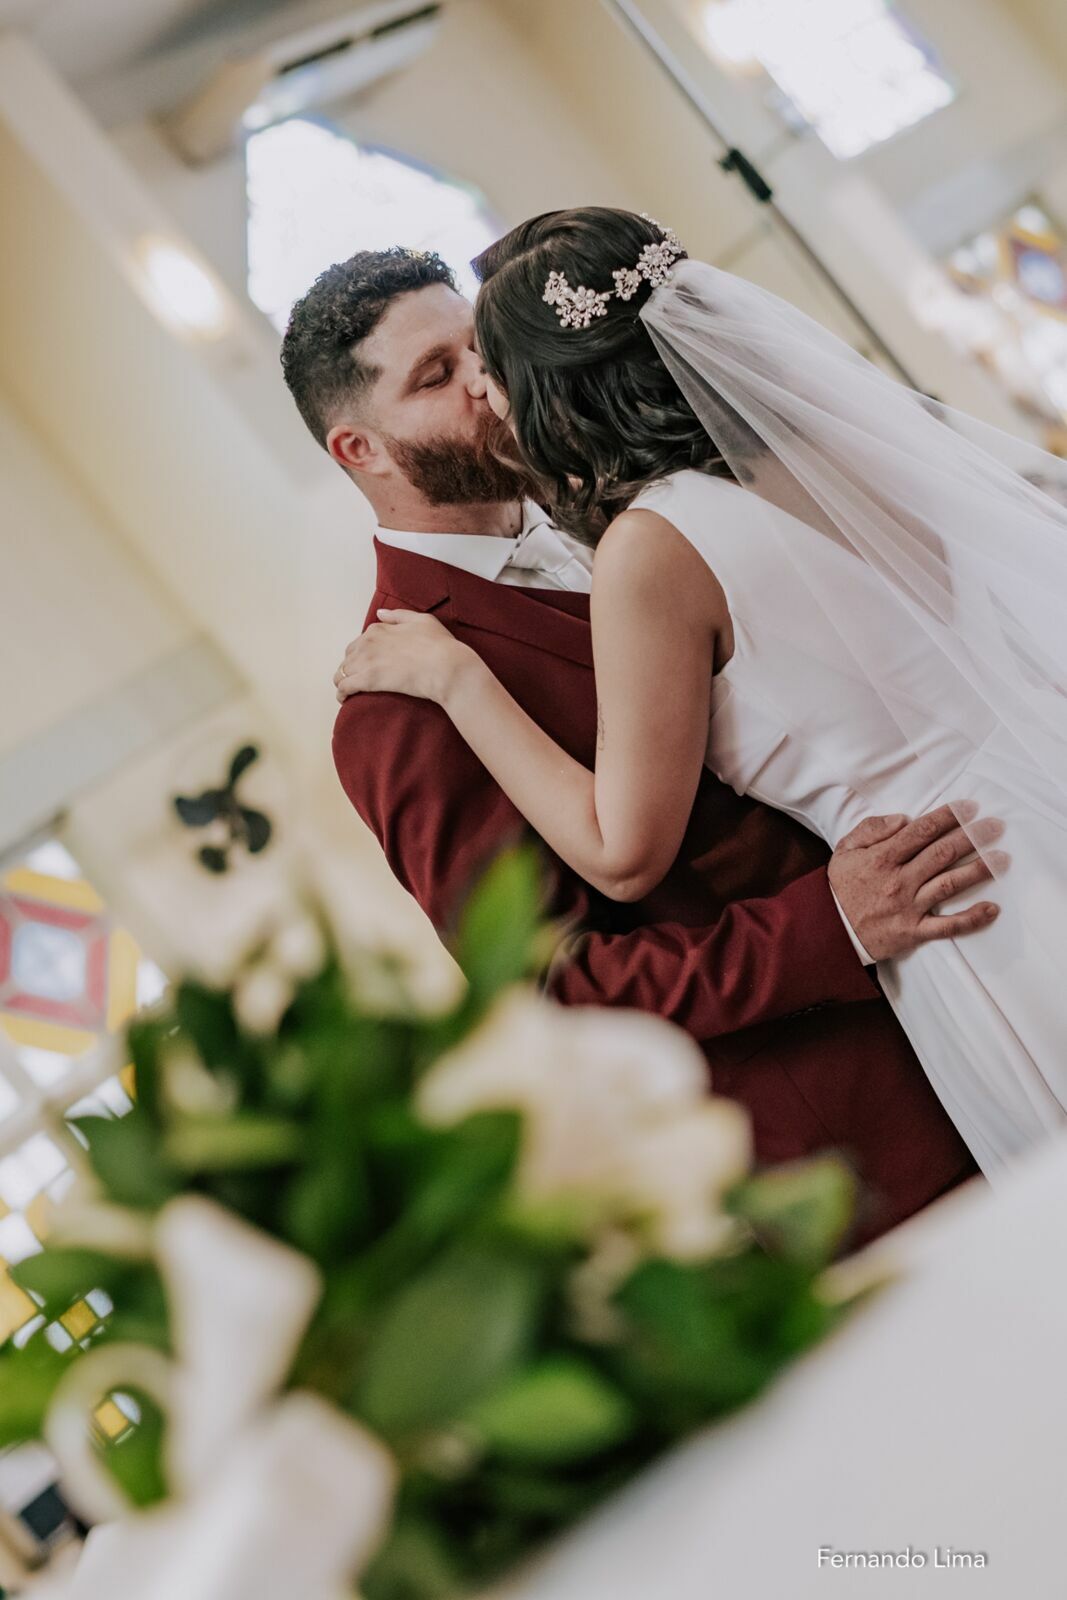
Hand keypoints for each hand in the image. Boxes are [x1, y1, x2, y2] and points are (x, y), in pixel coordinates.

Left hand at [334, 609, 477, 704]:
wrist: (446, 667)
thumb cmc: (440, 645)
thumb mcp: (422, 620)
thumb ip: (398, 615)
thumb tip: (380, 613)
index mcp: (379, 629)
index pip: (360, 642)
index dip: (362, 655)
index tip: (368, 664)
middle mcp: (368, 642)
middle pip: (349, 657)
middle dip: (351, 668)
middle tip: (359, 680)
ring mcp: (366, 661)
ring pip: (342, 672)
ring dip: (343, 681)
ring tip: (349, 692)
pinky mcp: (367, 680)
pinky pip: (344, 687)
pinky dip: (342, 693)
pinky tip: (345, 700)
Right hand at [828, 802, 1007, 961]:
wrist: (827, 930)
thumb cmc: (839, 888)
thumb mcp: (845, 849)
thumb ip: (872, 829)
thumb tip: (903, 818)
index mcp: (882, 857)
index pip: (921, 831)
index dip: (948, 817)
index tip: (969, 808)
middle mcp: (899, 880)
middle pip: (942, 853)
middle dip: (971, 837)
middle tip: (995, 826)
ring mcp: (908, 907)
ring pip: (949, 884)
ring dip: (978, 870)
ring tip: (1001, 859)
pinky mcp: (913, 932)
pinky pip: (947, 926)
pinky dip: (971, 919)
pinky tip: (992, 909)